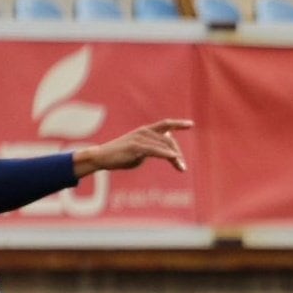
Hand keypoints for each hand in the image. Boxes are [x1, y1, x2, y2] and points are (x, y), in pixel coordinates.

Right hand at [74, 119, 192, 174]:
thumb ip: (152, 149)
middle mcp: (144, 132)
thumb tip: (164, 151)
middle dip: (177, 153)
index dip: (179, 123)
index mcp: (145, 131)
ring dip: (175, 158)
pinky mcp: (136, 147)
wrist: (102, 157)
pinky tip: (174, 157)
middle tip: (182, 167)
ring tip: (182, 168)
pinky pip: (155, 150)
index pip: (165, 125)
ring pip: (164, 146)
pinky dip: (166, 153)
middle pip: (168, 139)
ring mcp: (140, 138)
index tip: (191, 125)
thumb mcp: (139, 152)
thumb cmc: (120, 156)